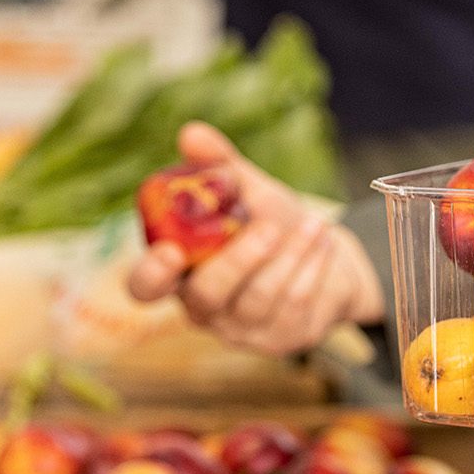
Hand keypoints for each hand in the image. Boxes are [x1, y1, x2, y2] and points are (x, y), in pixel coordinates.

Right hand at [128, 123, 385, 356]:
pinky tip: (323, 241)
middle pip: (207, 296)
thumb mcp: (247, 191)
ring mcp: (241, 330)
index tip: (170, 252)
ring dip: (289, 257)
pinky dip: (311, 268)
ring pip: (258, 300)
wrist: (328, 258)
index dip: (151, 275)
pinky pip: (293, 306)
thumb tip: (191, 133)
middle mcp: (203, 308)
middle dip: (238, 261)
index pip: (145, 288)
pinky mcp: (280, 340)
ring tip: (314, 224)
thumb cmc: (273, 223)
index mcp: (180, 272)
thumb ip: (218, 165)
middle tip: (268, 227)